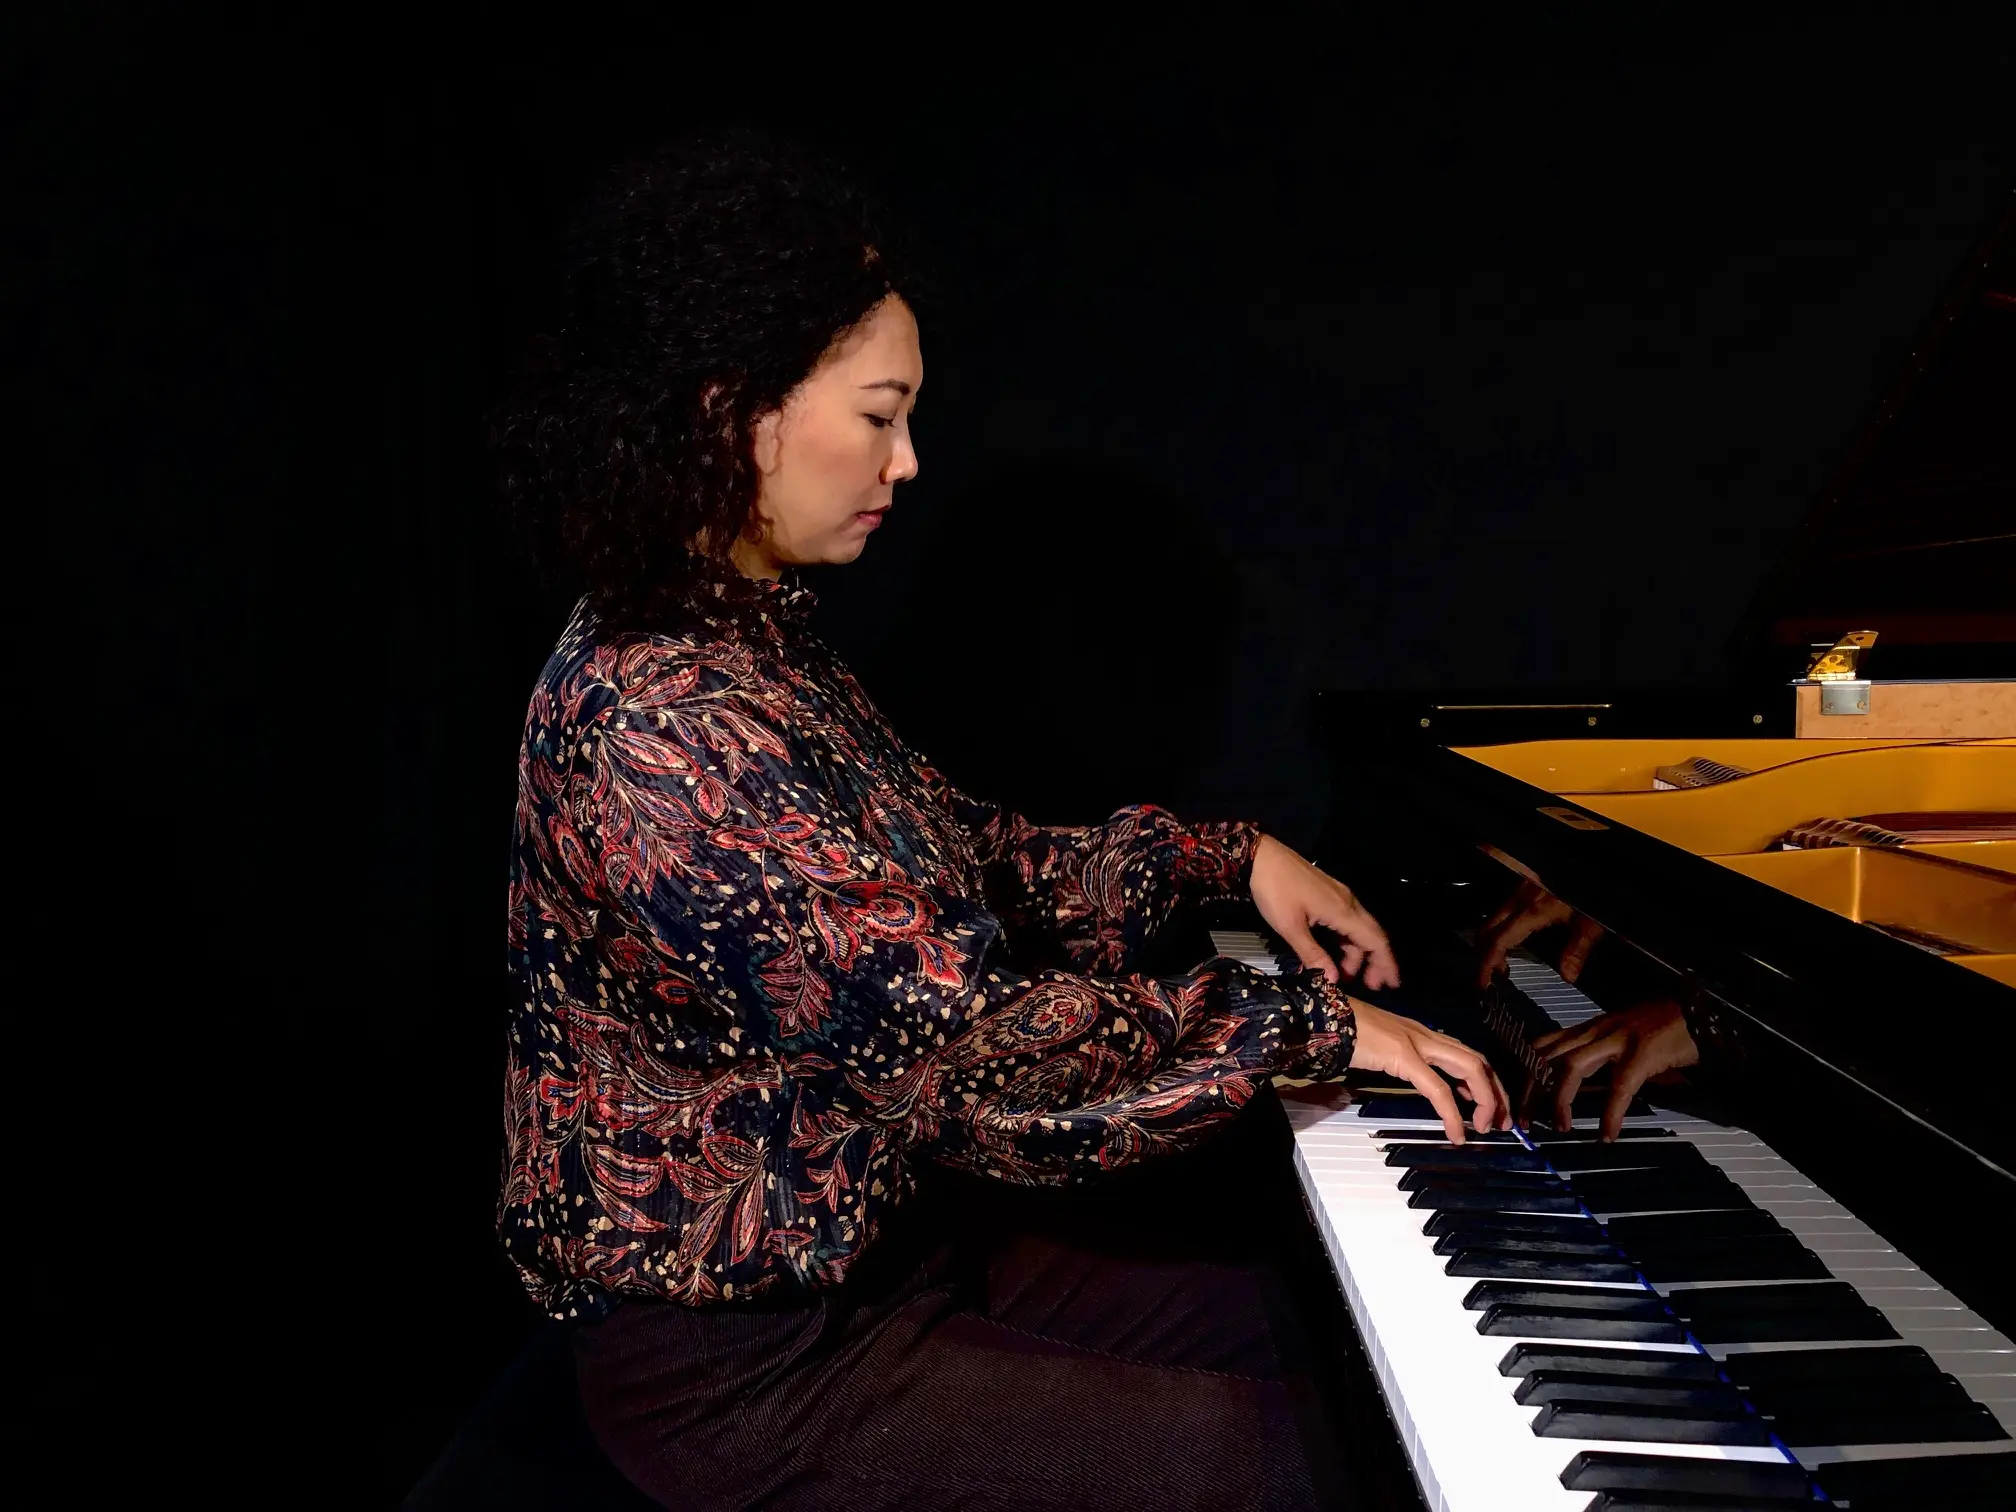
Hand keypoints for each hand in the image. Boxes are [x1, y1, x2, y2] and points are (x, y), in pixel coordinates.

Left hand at [1250, 834, 1399, 989]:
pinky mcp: (1329, 895)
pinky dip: (1347, 941)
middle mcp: (1348, 903)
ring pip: (1358, 929)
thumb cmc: (1274, 890)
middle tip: (1371, 986)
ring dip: (1357, 953)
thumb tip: (1333, 980)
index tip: (1391, 985)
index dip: (1386, 964)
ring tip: (1345, 975)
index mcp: (1343, 911)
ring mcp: (1339, 897)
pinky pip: (1347, 921)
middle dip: (1376, 962)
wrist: (1262, 856)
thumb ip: (1312, 954)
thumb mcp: (1290, 927)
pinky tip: (1336, 953)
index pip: (1375, 941)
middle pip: (1372, 935)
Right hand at [1348, 1001, 1510, 1143]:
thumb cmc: (1345, 1031)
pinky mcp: (1404, 1056)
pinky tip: (1455, 1133)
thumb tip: (1420, 1079)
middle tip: (1500, 1123)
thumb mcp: (1383, 1046)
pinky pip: (1439, 1089)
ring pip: (1471, 1069)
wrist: (1323, 1016)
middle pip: (1479, 1061)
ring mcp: (1417, 1042)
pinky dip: (1453, 1114)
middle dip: (1497, 1094)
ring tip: (1484, 1128)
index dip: (1486, 1083)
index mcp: (1422, 1033)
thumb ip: (1404, 1059)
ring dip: (1486, 1101)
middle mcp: (1426, 1034)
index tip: (1490, 1109)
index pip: (1468, 1055)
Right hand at [1475, 877, 1604, 987]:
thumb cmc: (1589, 890)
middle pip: (1486, 930)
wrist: (1587, 866)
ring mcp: (1518, 891)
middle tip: (1489, 978)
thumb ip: (1577, 949)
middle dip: (1482, 956)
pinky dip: (1497, 931)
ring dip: (1490, 944)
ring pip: (1491, 920)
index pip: (1499, 941)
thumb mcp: (1590, 922)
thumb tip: (1568, 974)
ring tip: (1502, 965)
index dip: (1487, 963)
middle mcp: (1519, 899)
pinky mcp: (1522, 887)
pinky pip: (1500, 912)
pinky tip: (1510, 942)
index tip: (1483, 982)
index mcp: (1532, 910)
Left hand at [1527, 1001, 1698, 1139]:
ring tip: (1561, 1127)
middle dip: (1529, 1090)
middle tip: (1524, 1121)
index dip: (1526, 1073)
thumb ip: (1600, 1057)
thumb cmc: (1663, 1026)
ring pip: (1571, 1067)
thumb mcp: (1621, 1038)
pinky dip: (1610, 1114)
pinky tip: (1607, 1135)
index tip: (1520, 1101)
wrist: (1700, 1011)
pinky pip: (1619, 1087)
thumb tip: (1583, 1086)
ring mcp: (1617, 1040)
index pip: (1542, 1046)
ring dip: (1559, 1100)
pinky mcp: (1642, 1054)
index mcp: (1589, 1028)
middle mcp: (1595, 1030)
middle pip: (1546, 1056)